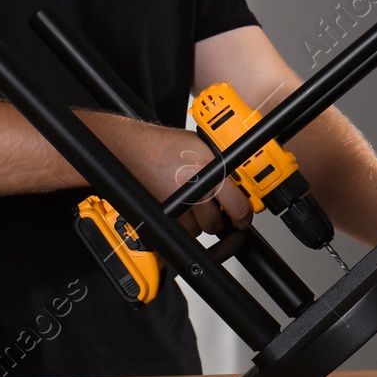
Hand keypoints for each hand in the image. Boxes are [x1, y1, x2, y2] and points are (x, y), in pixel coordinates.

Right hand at [94, 117, 252, 237]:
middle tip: (215, 203)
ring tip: (191, 199)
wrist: (131, 149)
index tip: (244, 215)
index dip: (244, 215)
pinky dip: (183, 222)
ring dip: (199, 220)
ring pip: (199, 230)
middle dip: (219, 216)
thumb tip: (238, 180)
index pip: (238, 207)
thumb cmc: (162, 145)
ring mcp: (177, 208)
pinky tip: (179, 204)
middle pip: (217, 223)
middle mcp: (194, 193)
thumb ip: (223, 164)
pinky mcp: (163, 217)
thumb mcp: (202, 146)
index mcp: (209, 174)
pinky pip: (181, 230)